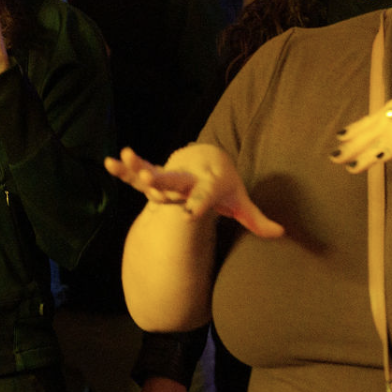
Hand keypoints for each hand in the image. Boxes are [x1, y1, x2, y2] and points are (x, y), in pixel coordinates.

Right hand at [105, 144, 284, 237]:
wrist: (210, 158)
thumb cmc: (226, 185)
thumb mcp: (241, 202)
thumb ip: (257, 219)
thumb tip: (282, 234)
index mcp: (209, 184)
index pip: (204, 196)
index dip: (198, 204)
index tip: (191, 213)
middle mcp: (188, 178)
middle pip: (175, 180)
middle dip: (163, 180)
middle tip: (150, 179)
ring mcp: (171, 175)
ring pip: (154, 171)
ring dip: (138, 166)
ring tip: (124, 157)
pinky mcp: (158, 176)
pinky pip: (139, 174)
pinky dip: (125, 170)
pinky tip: (109, 163)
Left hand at [331, 47, 391, 171]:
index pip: (384, 110)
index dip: (365, 122)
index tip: (348, 131)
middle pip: (374, 123)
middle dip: (354, 138)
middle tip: (334, 152)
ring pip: (377, 136)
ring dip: (357, 150)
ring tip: (339, 161)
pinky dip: (375, 155)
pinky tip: (360, 165)